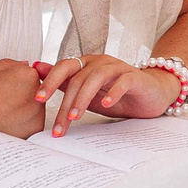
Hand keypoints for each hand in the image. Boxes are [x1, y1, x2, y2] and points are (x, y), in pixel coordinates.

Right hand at [0, 58, 44, 141]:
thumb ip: (10, 65)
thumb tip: (25, 65)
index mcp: (27, 75)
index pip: (30, 75)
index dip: (15, 82)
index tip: (3, 89)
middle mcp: (37, 93)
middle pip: (35, 91)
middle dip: (21, 96)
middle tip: (0, 103)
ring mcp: (37, 113)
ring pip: (34, 108)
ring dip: (23, 110)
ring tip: (1, 114)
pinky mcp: (33, 130)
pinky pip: (31, 124)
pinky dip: (21, 124)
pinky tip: (4, 124)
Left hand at [35, 55, 179, 133]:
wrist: (151, 94)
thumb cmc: (117, 94)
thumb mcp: (86, 92)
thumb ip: (64, 82)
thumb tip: (36, 69)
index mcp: (86, 64)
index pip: (63, 67)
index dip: (50, 81)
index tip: (38, 100)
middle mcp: (100, 62)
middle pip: (78, 78)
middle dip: (66, 103)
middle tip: (59, 126)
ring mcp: (118, 68)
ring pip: (96, 78)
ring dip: (83, 98)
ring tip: (76, 117)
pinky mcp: (135, 77)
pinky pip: (123, 81)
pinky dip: (113, 92)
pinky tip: (106, 104)